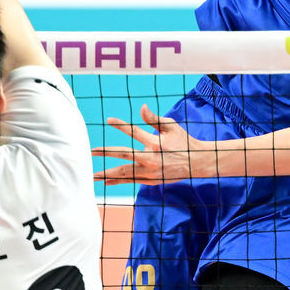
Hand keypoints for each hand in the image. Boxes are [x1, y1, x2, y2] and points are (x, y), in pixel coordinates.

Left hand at [92, 104, 214, 184]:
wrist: (196, 163)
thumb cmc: (183, 141)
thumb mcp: (171, 126)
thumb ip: (154, 118)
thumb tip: (141, 107)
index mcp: (156, 143)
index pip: (135, 132)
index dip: (121, 125)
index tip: (109, 119)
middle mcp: (151, 159)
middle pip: (124, 156)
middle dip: (107, 153)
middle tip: (92, 151)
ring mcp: (151, 172)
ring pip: (126, 173)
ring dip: (108, 174)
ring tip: (93, 176)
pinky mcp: (151, 180)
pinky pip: (131, 180)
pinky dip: (119, 180)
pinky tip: (106, 181)